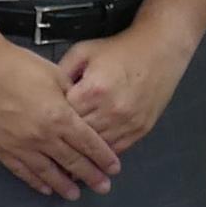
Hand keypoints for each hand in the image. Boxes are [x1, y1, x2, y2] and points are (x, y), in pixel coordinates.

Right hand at [0, 41, 122, 199]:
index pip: (88, 143)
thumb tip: (82, 110)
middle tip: (103, 188)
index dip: (103, 158)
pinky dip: (35, 181)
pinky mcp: (0, 149)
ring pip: (47, 172)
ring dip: (64, 185)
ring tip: (75, 195)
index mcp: (60, 117)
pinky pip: (22, 171)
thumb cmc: (19, 66)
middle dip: (91, 176)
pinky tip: (45, 188)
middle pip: (72, 162)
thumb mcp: (55, 75)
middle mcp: (43, 137)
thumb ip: (72, 96)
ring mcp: (20, 146)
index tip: (114, 169)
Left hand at [59, 21, 193, 156]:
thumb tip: (47, 96)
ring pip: (98, 147)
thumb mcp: (83, 52)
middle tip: (53, 144)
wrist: (160, 49)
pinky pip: (117, 149)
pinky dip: (104, 152)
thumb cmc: (121, 49)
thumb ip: (61, 73)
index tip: (46, 123)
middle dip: (66, 139)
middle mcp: (111, 110)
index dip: (53, 120)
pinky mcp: (140, 129)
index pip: (64, 116)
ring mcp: (127, 122)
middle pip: (79, 136)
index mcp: (93, 90)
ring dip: (85, 151)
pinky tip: (94, 153)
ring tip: (70, 157)